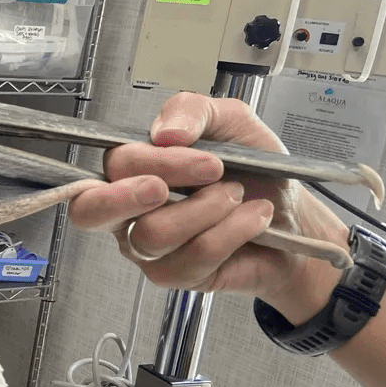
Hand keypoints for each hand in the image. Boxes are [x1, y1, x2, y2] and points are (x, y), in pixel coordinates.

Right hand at [68, 92, 350, 322]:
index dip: (148, 163)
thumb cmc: (256, 172)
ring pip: (153, 233)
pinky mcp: (173, 276)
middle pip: (92, 210)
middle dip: (133, 194)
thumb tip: (163, 131)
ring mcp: (146, 248)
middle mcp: (128, 212)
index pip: (109, 168)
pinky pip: (194, 255)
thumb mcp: (230, 122)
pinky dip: (234, 230)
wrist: (293, 215)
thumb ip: (193, 110)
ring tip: (238, 195)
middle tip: (179, 184)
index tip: (202, 158)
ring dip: (209, 209)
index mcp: (132, 172)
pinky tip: (253, 218)